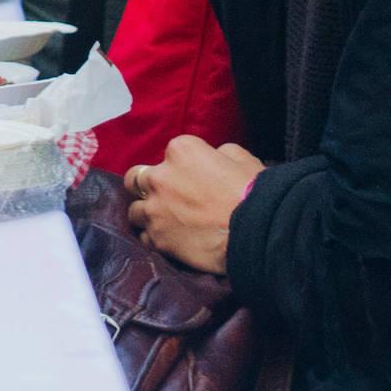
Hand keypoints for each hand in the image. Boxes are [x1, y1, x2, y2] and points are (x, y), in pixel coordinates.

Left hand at [124, 137, 264, 275]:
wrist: (255, 233)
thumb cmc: (253, 193)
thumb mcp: (241, 158)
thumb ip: (220, 153)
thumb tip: (215, 157)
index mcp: (181, 151)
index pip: (171, 153)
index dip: (182, 166)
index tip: (194, 177)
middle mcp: (159, 177)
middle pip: (137, 179)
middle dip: (148, 186)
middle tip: (166, 196)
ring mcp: (155, 210)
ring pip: (135, 210)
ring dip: (148, 213)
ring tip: (165, 221)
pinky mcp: (158, 238)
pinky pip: (144, 237)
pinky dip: (154, 237)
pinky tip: (168, 239)